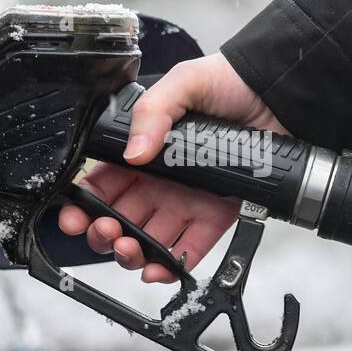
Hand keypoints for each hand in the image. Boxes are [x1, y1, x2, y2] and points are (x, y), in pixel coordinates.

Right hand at [58, 53, 285, 282]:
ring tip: (130, 249)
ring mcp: (186, 202)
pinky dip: (172, 265)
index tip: (75, 216)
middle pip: (119, 219)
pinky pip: (190, 248)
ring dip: (133, 253)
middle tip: (105, 231)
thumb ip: (152, 112)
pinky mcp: (216, 216)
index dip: (84, 204)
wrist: (277, 94)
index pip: (102, 185)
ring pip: (149, 240)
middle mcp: (159, 181)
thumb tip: (134, 152)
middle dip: (104, 233)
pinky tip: (159, 268)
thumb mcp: (183, 83)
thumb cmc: (228, 82)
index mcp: (143, 151)